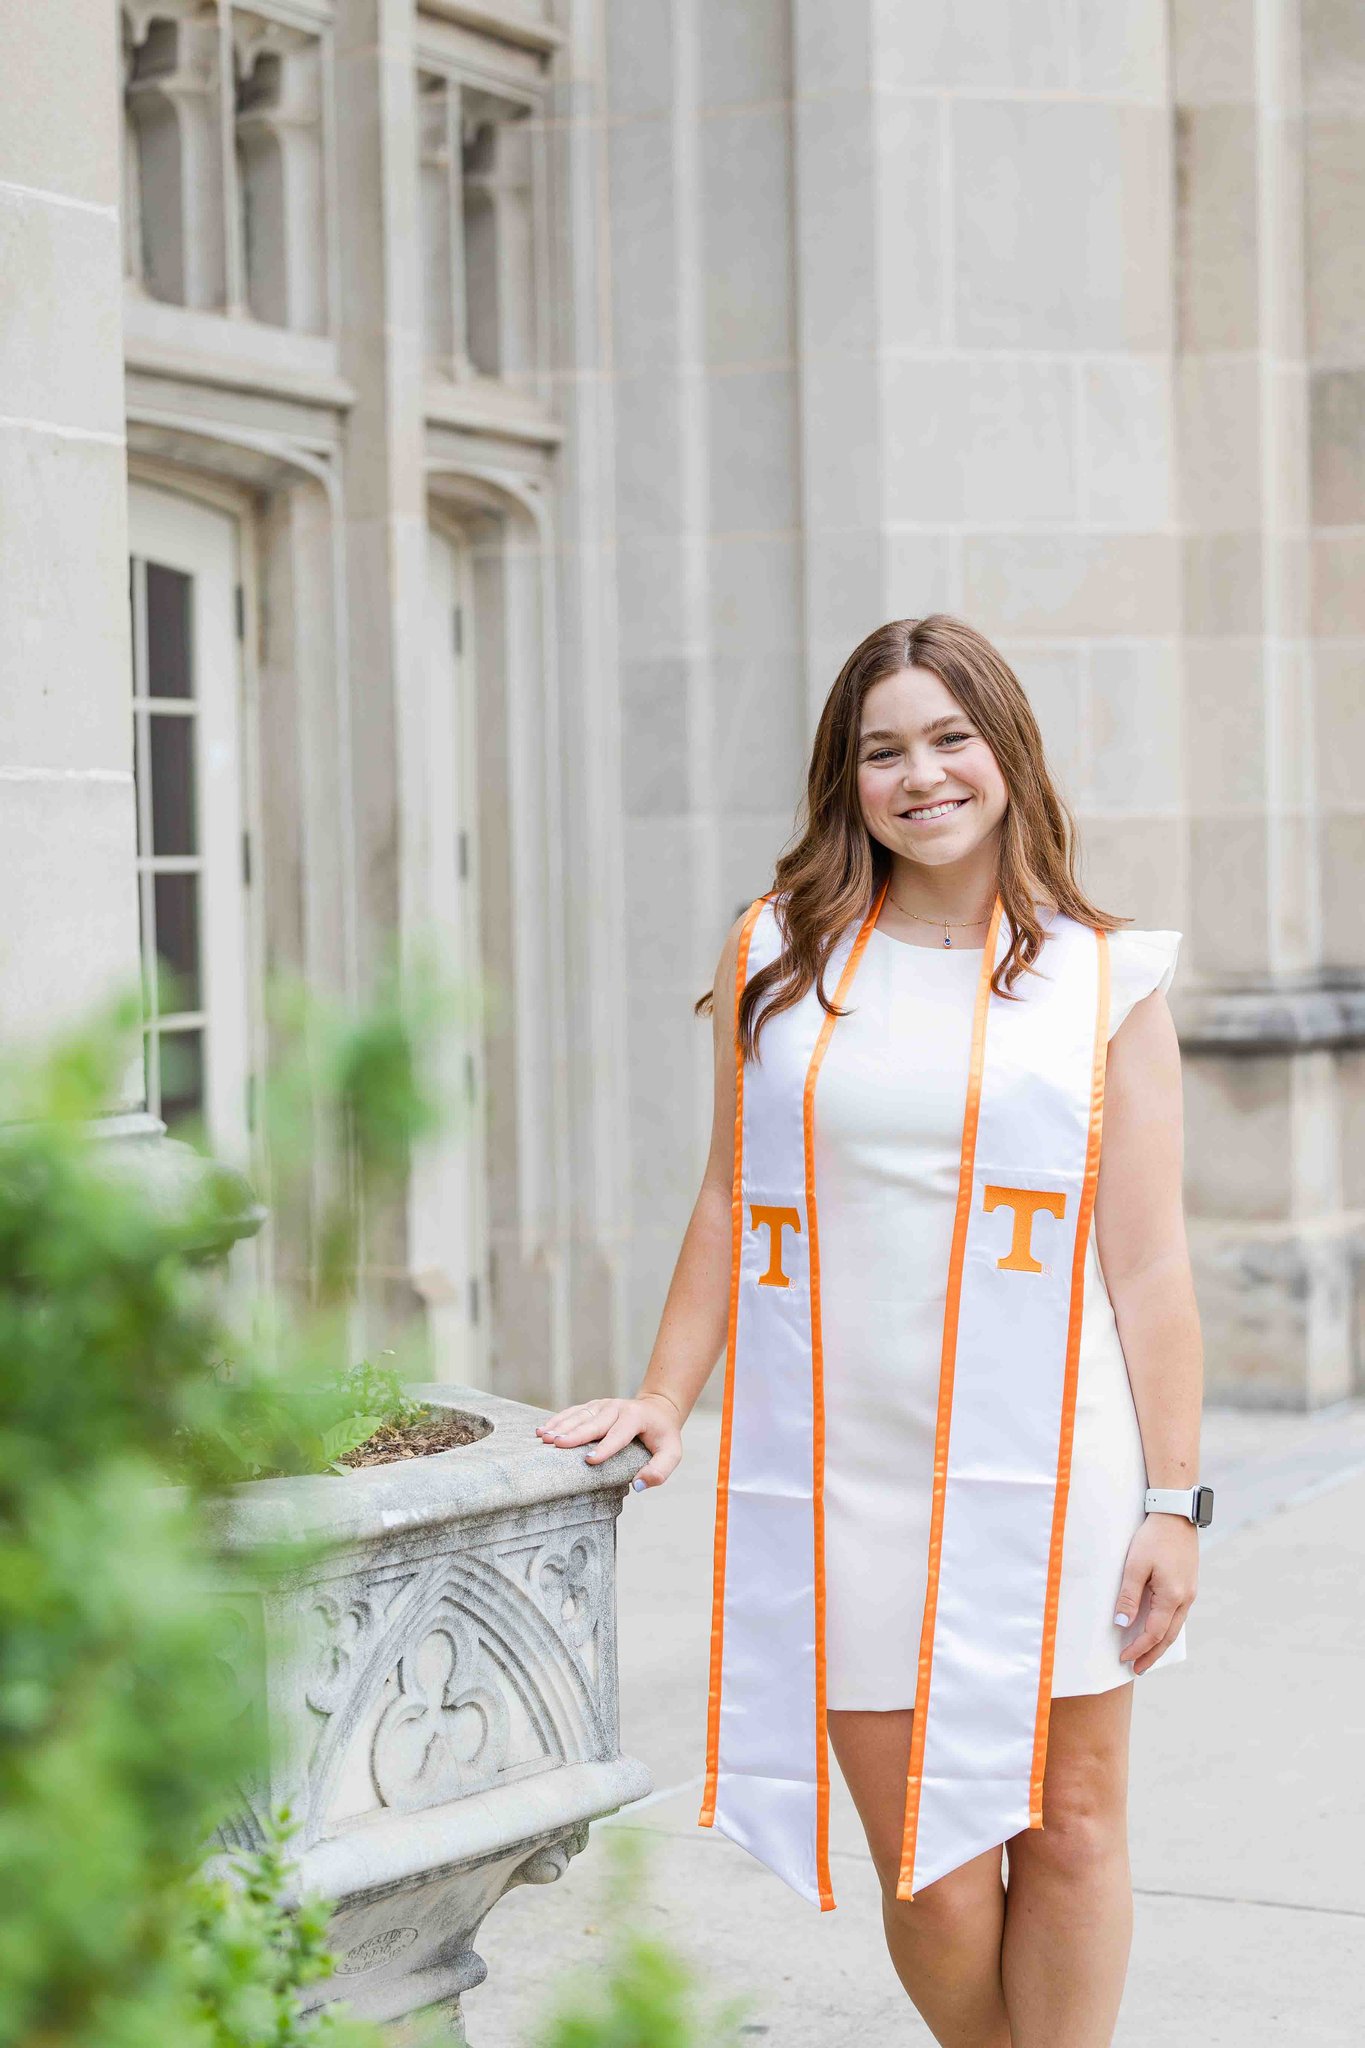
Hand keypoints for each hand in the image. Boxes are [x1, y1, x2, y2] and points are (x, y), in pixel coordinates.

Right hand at [535, 1393, 682, 1489]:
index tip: (590, 1460)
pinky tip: (543, 1430)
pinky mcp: (593, 1406)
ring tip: (544, 1438)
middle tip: (557, 1445)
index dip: (605, 1447)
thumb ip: (660, 1470)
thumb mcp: (672, 1453)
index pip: (619, 1434)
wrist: (658, 1408)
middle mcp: (617, 1408)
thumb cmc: (663, 1436)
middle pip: (594, 1423)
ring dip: (561, 1426)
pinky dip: (557, 1420)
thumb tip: (639, 1485)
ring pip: (580, 1416)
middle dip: (575, 1434)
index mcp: (636, 1418)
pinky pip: (573, 1412)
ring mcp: (603, 1404)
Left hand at [1114, 1512, 1198, 1674]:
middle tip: (1138, 1669)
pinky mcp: (1188, 1585)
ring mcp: (1190, 1592)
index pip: (1153, 1633)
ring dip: (1160, 1643)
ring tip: (1147, 1655)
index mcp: (1172, 1597)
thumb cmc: (1154, 1538)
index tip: (1123, 1658)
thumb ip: (1128, 1596)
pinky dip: (1167, 1628)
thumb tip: (1121, 1624)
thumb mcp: (1135, 1566)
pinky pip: (1178, 1615)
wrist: (1176, 1515)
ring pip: (1175, 1627)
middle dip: (1152, 1654)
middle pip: (1168, 1636)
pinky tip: (1159, 1629)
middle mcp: (1185, 1599)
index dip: (1138, 1648)